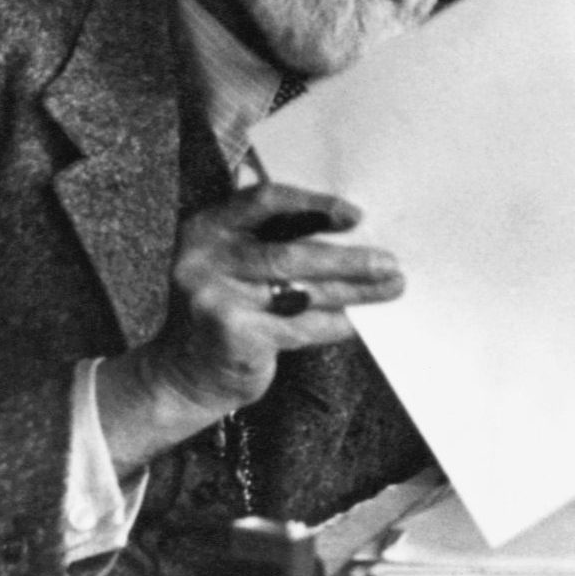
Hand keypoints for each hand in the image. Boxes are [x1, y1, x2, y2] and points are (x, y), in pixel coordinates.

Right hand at [98, 182, 403, 471]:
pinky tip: (358, 321)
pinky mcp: (236, 336)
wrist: (184, 375)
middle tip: (389, 262)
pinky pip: (302, 326)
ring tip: (390, 287)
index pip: (264, 201)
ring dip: (354, 290)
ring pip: (303, 291)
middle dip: (348, 258)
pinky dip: (335, 324)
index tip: (355, 216)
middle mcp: (206, 258)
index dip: (313, 204)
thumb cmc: (225, 309)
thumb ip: (271, 239)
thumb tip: (350, 227)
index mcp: (207, 227)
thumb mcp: (231, 262)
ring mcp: (218, 299)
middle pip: (291, 252)